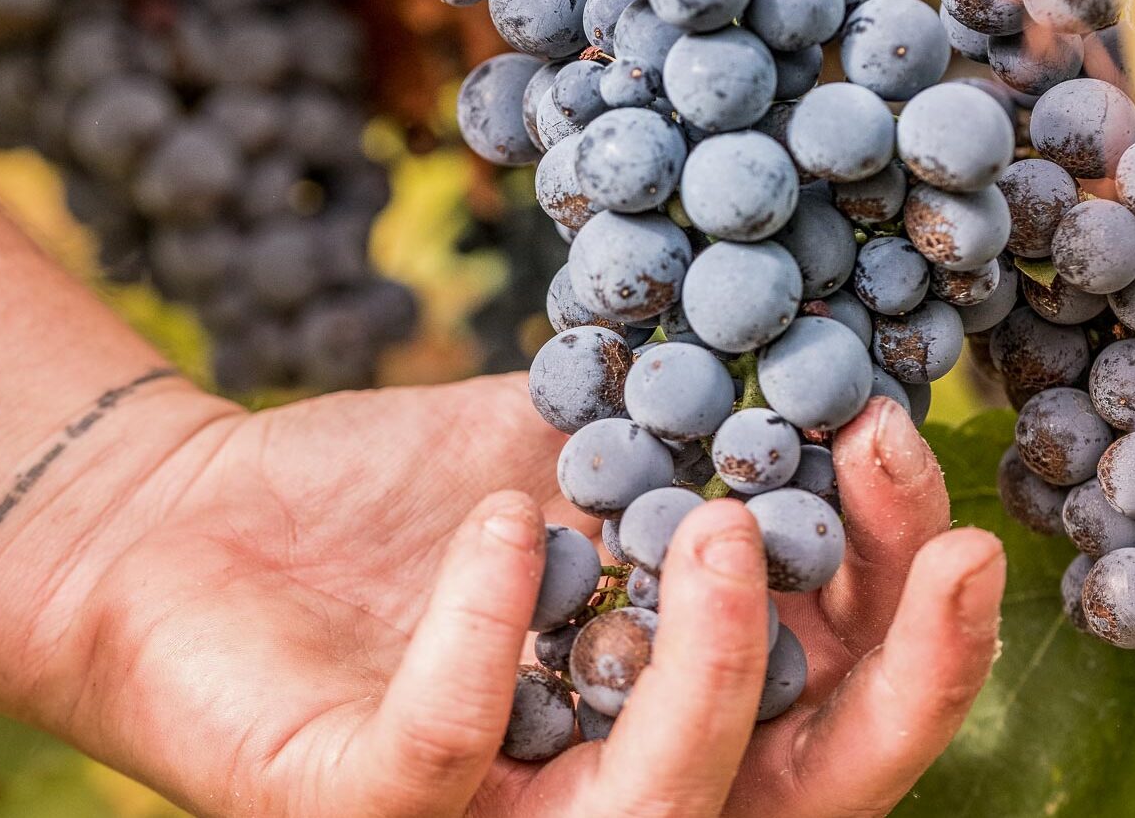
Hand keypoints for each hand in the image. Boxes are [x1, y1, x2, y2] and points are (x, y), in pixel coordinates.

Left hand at [16, 379, 1002, 817]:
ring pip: (650, 813)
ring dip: (719, 667)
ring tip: (731, 526)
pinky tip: (508, 515)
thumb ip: (657, 440)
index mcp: (650, 702)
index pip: (825, 696)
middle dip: (893, 674)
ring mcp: (477, 814)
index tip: (914, 455)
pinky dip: (492, 629)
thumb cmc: (382, 500)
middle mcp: (588, 785)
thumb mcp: (548, 452)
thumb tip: (790, 362)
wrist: (192, 519)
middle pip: (794, 792)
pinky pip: (446, 745)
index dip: (904, 601)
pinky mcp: (352, 800)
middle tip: (942, 539)